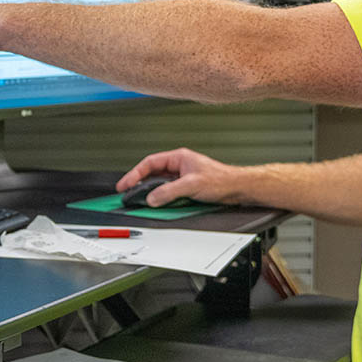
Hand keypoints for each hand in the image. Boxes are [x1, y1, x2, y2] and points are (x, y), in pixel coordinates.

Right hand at [117, 148, 245, 207]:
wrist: (237, 188)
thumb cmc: (221, 179)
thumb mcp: (192, 185)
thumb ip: (170, 191)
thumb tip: (152, 198)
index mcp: (179, 158)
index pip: (150, 163)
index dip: (134, 173)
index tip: (125, 184)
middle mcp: (179, 166)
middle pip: (152, 174)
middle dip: (140, 184)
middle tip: (128, 194)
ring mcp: (182, 177)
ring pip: (160, 185)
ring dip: (152, 193)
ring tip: (141, 200)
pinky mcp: (186, 188)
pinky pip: (168, 193)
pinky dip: (161, 198)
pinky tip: (159, 204)